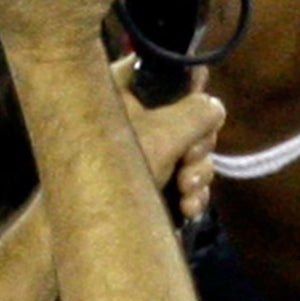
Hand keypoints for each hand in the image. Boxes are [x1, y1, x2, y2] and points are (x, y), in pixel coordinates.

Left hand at [114, 58, 223, 220]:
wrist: (85, 231)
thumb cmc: (111, 170)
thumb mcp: (164, 133)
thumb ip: (198, 112)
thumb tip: (214, 106)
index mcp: (121, 88)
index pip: (165, 70)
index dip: (190, 89)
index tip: (198, 113)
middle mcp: (130, 116)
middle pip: (187, 116)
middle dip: (197, 147)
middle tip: (187, 160)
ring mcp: (140, 151)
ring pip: (189, 150)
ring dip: (196, 174)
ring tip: (186, 192)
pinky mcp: (147, 182)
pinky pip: (182, 176)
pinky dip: (190, 191)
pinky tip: (188, 207)